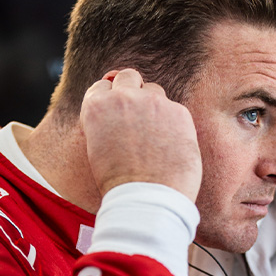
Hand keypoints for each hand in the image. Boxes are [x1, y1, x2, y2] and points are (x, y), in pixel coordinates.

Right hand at [79, 69, 201, 202]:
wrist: (146, 199)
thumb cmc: (119, 183)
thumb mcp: (97, 148)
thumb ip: (104, 123)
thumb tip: (115, 112)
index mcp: (96, 107)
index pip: (103, 86)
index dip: (110, 99)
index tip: (116, 112)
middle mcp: (124, 97)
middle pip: (128, 76)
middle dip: (131, 90)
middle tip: (136, 115)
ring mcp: (153, 102)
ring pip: (154, 91)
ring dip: (153, 107)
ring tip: (154, 138)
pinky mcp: (179, 112)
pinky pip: (174, 110)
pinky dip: (173, 124)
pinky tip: (170, 146)